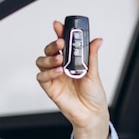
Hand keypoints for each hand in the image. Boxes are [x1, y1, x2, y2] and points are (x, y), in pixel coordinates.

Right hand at [36, 20, 110, 138]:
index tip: (59, 25)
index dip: (59, 33)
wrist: (92, 114)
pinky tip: (59, 72)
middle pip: (49, 50)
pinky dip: (48, 73)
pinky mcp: (50, 88)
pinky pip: (42, 77)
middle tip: (60, 42)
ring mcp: (54, 77)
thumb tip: (96, 41)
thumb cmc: (93, 95)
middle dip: (53, 44)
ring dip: (49, 57)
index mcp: (71, 61)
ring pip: (41, 61)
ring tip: (60, 59)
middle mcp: (61, 67)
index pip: (63, 43)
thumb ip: (91, 56)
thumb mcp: (94, 73)